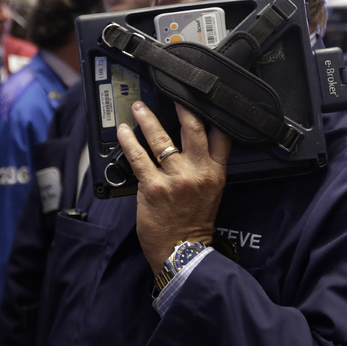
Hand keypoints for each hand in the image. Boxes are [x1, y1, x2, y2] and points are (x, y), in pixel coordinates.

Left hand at [117, 101, 231, 270]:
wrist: (182, 252)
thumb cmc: (193, 223)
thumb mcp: (212, 193)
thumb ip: (206, 167)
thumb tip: (188, 142)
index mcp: (215, 173)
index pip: (222, 136)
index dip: (214, 114)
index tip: (204, 99)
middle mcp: (198, 173)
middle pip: (193, 130)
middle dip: (182, 108)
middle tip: (172, 93)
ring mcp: (175, 179)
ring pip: (161, 139)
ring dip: (147, 119)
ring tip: (139, 108)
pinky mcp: (153, 187)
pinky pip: (139, 157)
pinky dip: (129, 141)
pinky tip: (123, 132)